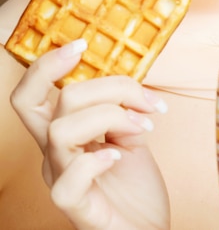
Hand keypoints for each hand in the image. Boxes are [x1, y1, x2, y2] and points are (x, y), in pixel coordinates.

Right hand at [10, 39, 169, 229]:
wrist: (148, 229)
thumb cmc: (135, 185)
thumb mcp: (132, 134)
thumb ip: (123, 108)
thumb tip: (133, 85)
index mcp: (63, 132)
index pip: (32, 94)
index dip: (45, 65)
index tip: (82, 44)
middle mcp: (55, 154)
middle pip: (41, 103)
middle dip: (100, 86)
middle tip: (142, 98)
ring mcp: (62, 180)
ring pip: (60, 130)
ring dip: (110, 116)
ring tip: (143, 127)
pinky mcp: (77, 208)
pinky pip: (68, 181)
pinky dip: (95, 160)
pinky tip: (119, 156)